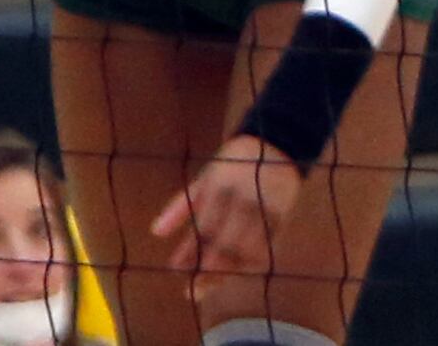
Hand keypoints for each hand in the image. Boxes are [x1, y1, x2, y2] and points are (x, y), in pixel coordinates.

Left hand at [151, 135, 300, 300]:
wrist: (274, 148)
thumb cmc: (230, 164)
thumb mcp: (203, 179)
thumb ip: (180, 206)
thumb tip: (155, 232)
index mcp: (219, 186)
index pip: (204, 228)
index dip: (191, 252)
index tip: (177, 271)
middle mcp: (243, 201)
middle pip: (225, 245)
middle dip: (208, 270)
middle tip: (192, 290)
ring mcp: (265, 212)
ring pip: (246, 252)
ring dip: (227, 271)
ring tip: (209, 285)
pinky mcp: (282, 221)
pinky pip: (266, 250)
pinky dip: (250, 265)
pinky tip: (236, 274)